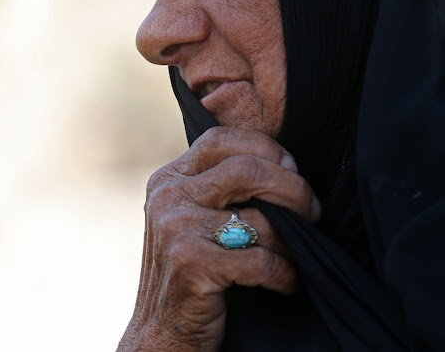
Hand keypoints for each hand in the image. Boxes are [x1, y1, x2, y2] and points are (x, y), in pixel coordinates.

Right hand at [117, 127, 320, 351]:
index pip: (222, 139)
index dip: (267, 150)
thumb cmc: (191, 270)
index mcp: (168, 178)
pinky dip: (285, 275)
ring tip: (294, 256)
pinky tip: (285, 283)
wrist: (161, 333)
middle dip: (293, 189)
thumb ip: (217, 185)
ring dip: (291, 242)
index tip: (292, 172)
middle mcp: (167, 197)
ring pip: (262, 219)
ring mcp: (176, 229)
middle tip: (311, 212)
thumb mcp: (191, 216)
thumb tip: (282, 161)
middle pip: (248, 169)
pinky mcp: (191, 264)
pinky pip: (262, 261)